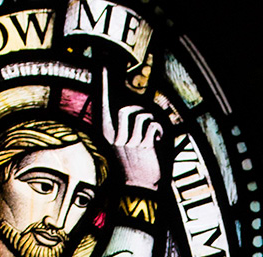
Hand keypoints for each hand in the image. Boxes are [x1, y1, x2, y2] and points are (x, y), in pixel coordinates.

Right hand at [102, 68, 162, 189]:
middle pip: (127, 109)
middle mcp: (115, 137)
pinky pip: (153, 125)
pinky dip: (159, 131)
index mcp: (106, 134)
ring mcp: (128, 142)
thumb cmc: (133, 165)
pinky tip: (157, 141)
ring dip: (151, 122)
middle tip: (147, 122)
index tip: (102, 61)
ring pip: (141, 116)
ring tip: (152, 135)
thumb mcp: (122, 143)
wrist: (139, 189)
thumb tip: (130, 106)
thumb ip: (124, 125)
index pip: (103, 103)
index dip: (103, 81)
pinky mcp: (143, 146)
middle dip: (141, 111)